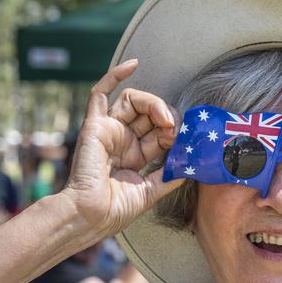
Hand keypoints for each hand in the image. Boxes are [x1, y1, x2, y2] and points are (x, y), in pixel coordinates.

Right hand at [62, 59, 183, 236]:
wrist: (90, 217)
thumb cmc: (114, 210)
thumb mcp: (151, 191)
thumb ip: (169, 176)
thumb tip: (192, 165)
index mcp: (134, 155)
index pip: (160, 132)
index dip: (174, 131)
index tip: (185, 141)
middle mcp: (122, 140)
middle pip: (150, 114)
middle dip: (168, 118)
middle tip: (176, 131)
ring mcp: (108, 130)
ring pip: (134, 101)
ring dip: (154, 104)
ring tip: (165, 119)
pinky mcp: (94, 125)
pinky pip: (100, 93)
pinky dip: (115, 75)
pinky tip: (133, 65)